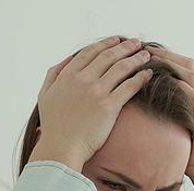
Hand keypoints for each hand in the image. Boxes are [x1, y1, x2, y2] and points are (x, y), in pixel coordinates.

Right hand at [31, 36, 153, 169]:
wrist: (61, 147)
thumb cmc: (54, 125)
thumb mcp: (45, 94)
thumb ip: (54, 74)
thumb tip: (66, 60)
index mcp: (67, 75)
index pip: (90, 52)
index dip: (106, 44)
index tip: (117, 40)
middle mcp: (83, 80)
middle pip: (108, 56)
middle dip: (125, 47)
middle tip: (137, 43)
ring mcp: (97, 92)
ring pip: (121, 68)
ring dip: (136, 59)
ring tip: (146, 56)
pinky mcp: (109, 106)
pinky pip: (129, 87)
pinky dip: (140, 78)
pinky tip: (148, 74)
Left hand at [144, 44, 193, 190]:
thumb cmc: (186, 144)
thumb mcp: (174, 118)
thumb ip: (165, 102)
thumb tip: (141, 90)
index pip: (183, 64)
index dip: (166, 54)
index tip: (145, 48)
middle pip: (188, 64)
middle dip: (168, 54)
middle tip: (146, 48)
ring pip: (193, 76)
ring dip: (173, 65)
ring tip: (155, 59)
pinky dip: (183, 87)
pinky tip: (170, 81)